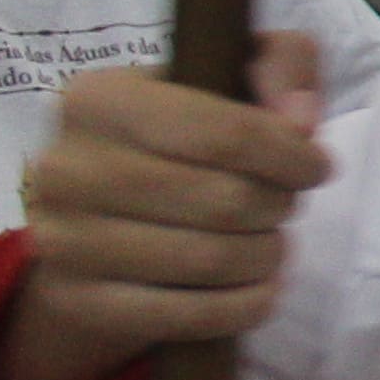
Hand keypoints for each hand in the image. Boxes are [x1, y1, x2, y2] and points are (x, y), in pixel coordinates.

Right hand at [8, 42, 337, 379]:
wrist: (101, 216)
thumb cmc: (182, 135)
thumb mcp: (231, 74)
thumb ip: (282, 63)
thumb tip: (300, 121)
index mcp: (98, 97)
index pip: (225, 135)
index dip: (291, 156)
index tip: (316, 167)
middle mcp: (66, 167)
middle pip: (224, 202)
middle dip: (278, 207)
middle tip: (283, 206)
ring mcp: (63, 239)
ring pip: (210, 261)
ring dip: (267, 256)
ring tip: (269, 242)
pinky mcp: (78, 300)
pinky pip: (188, 316)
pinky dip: (246, 305)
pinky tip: (260, 287)